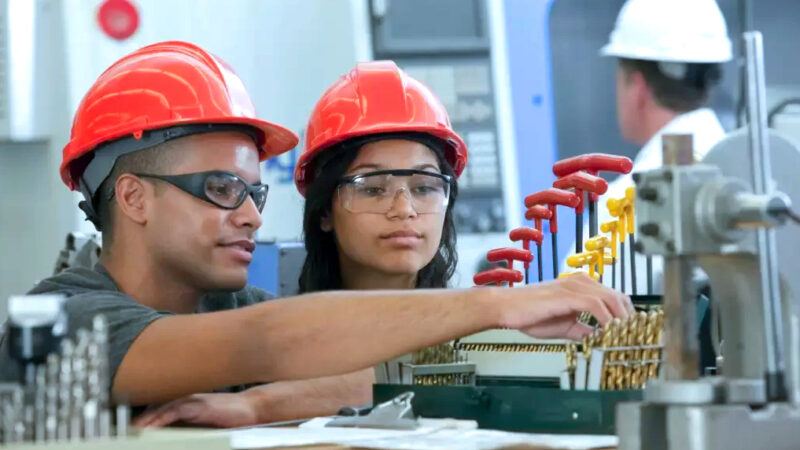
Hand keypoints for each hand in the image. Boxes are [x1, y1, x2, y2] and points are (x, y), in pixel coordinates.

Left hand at [133, 392, 258, 428]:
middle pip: (154, 411)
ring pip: (161, 410)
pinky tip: (149, 427)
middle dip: (138, 423)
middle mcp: (185, 401)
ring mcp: (191, 401)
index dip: (141, 422)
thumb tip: (172, 438)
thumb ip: (188, 430)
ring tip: (130, 433)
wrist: (251, 409)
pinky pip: (174, 411)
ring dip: (145, 422)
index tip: (126, 432)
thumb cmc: (230, 420)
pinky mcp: (199, 405)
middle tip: (121, 434)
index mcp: (184, 407)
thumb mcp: (204, 427)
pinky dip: (160, 418)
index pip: (157, 414)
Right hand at [494, 273, 632, 339]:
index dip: (627, 315)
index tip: (632, 333)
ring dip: (622, 320)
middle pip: (618, 297)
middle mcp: (580, 282)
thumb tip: (600, 340)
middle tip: (634, 338)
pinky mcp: (567, 295)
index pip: (614, 297)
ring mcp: (574, 286)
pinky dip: (607, 320)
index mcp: (581, 287)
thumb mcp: (564, 326)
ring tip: (625, 338)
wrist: (505, 308)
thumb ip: (584, 330)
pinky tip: (608, 333)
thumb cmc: (528, 314)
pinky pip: (596, 306)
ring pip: (611, 299)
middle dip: (630, 318)